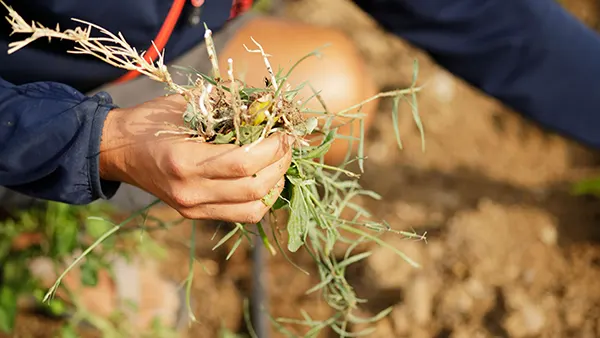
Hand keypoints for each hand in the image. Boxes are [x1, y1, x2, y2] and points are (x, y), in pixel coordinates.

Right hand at [98, 94, 291, 222]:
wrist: (118, 151)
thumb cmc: (150, 121)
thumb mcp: (185, 105)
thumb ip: (226, 107)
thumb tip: (267, 106)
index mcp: (185, 161)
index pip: (244, 163)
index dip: (273, 149)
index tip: (284, 132)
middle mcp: (191, 191)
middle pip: (254, 189)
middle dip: (280, 165)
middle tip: (287, 145)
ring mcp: (193, 207)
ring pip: (252, 210)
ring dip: (275, 186)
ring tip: (279, 164)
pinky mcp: (195, 214)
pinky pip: (240, 215)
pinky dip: (260, 199)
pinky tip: (264, 179)